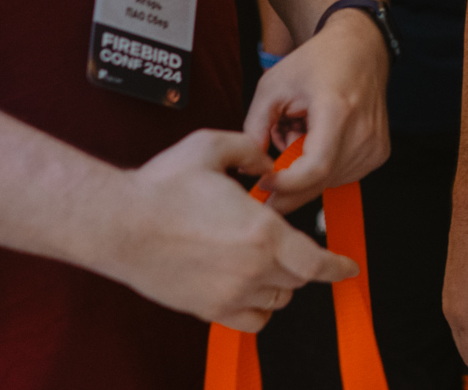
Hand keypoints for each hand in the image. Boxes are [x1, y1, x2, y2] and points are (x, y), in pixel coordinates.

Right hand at [89, 129, 357, 328]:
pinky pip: (253, 320)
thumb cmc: (162, 186)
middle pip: (298, 278)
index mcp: (262, 233)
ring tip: (259, 257)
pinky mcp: (208, 309)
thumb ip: (250, 152)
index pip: (316, 262)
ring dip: (280, 280)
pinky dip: (259, 307)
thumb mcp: (212, 147)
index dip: (337, 266)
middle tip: (278, 238)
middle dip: (299, 259)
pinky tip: (249, 286)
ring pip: (278, 298)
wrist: (119, 224)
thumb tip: (268, 167)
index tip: (349, 266)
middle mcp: (252, 270)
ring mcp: (229, 294)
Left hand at [244, 9, 389, 211]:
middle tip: (271, 161)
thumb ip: (255, 127)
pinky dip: (322, 166)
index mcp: (337, 111)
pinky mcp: (379, 153)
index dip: (286, 184)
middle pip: (319, 181)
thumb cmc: (317, 62)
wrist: (360, 48)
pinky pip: (341, 175)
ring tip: (301, 130)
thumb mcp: (273, 85)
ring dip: (305, 169)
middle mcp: (362, 132)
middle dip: (288, 181)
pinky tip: (318, 138)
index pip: (315, 169)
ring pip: (327, 182)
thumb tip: (248, 168)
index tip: (264, 182)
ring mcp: (374, 145)